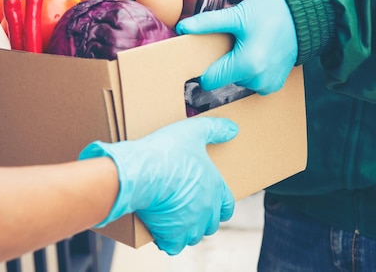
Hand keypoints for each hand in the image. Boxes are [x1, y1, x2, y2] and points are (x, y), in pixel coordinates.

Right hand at [79, 117, 237, 254]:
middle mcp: (206, 209)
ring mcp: (190, 225)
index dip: (219, 205)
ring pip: (193, 236)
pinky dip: (168, 240)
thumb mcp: (193, 131)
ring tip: (173, 219)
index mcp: (215, 187)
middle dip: (201, 218)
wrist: (142, 172)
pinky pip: (173, 246)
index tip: (209, 201)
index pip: (227, 206)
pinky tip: (160, 230)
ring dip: (185, 230)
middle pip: (211, 223)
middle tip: (187, 208)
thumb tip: (233, 129)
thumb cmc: (166, 151)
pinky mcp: (171, 235)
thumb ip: (215, 129)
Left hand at [176, 0, 297, 94]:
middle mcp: (257, 81)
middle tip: (233, 42)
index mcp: (246, 66)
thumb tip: (181, 27)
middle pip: (224, 80)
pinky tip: (258, 53)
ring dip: (237, 67)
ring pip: (237, 81)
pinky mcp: (274, 86)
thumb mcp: (236, 15)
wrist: (304, 17)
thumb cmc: (271, 13)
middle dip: (223, 63)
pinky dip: (250, 71)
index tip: (205, 53)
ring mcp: (267, 86)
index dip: (203, 67)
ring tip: (248, 46)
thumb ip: (207, 23)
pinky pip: (252, 82)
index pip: (209, 80)